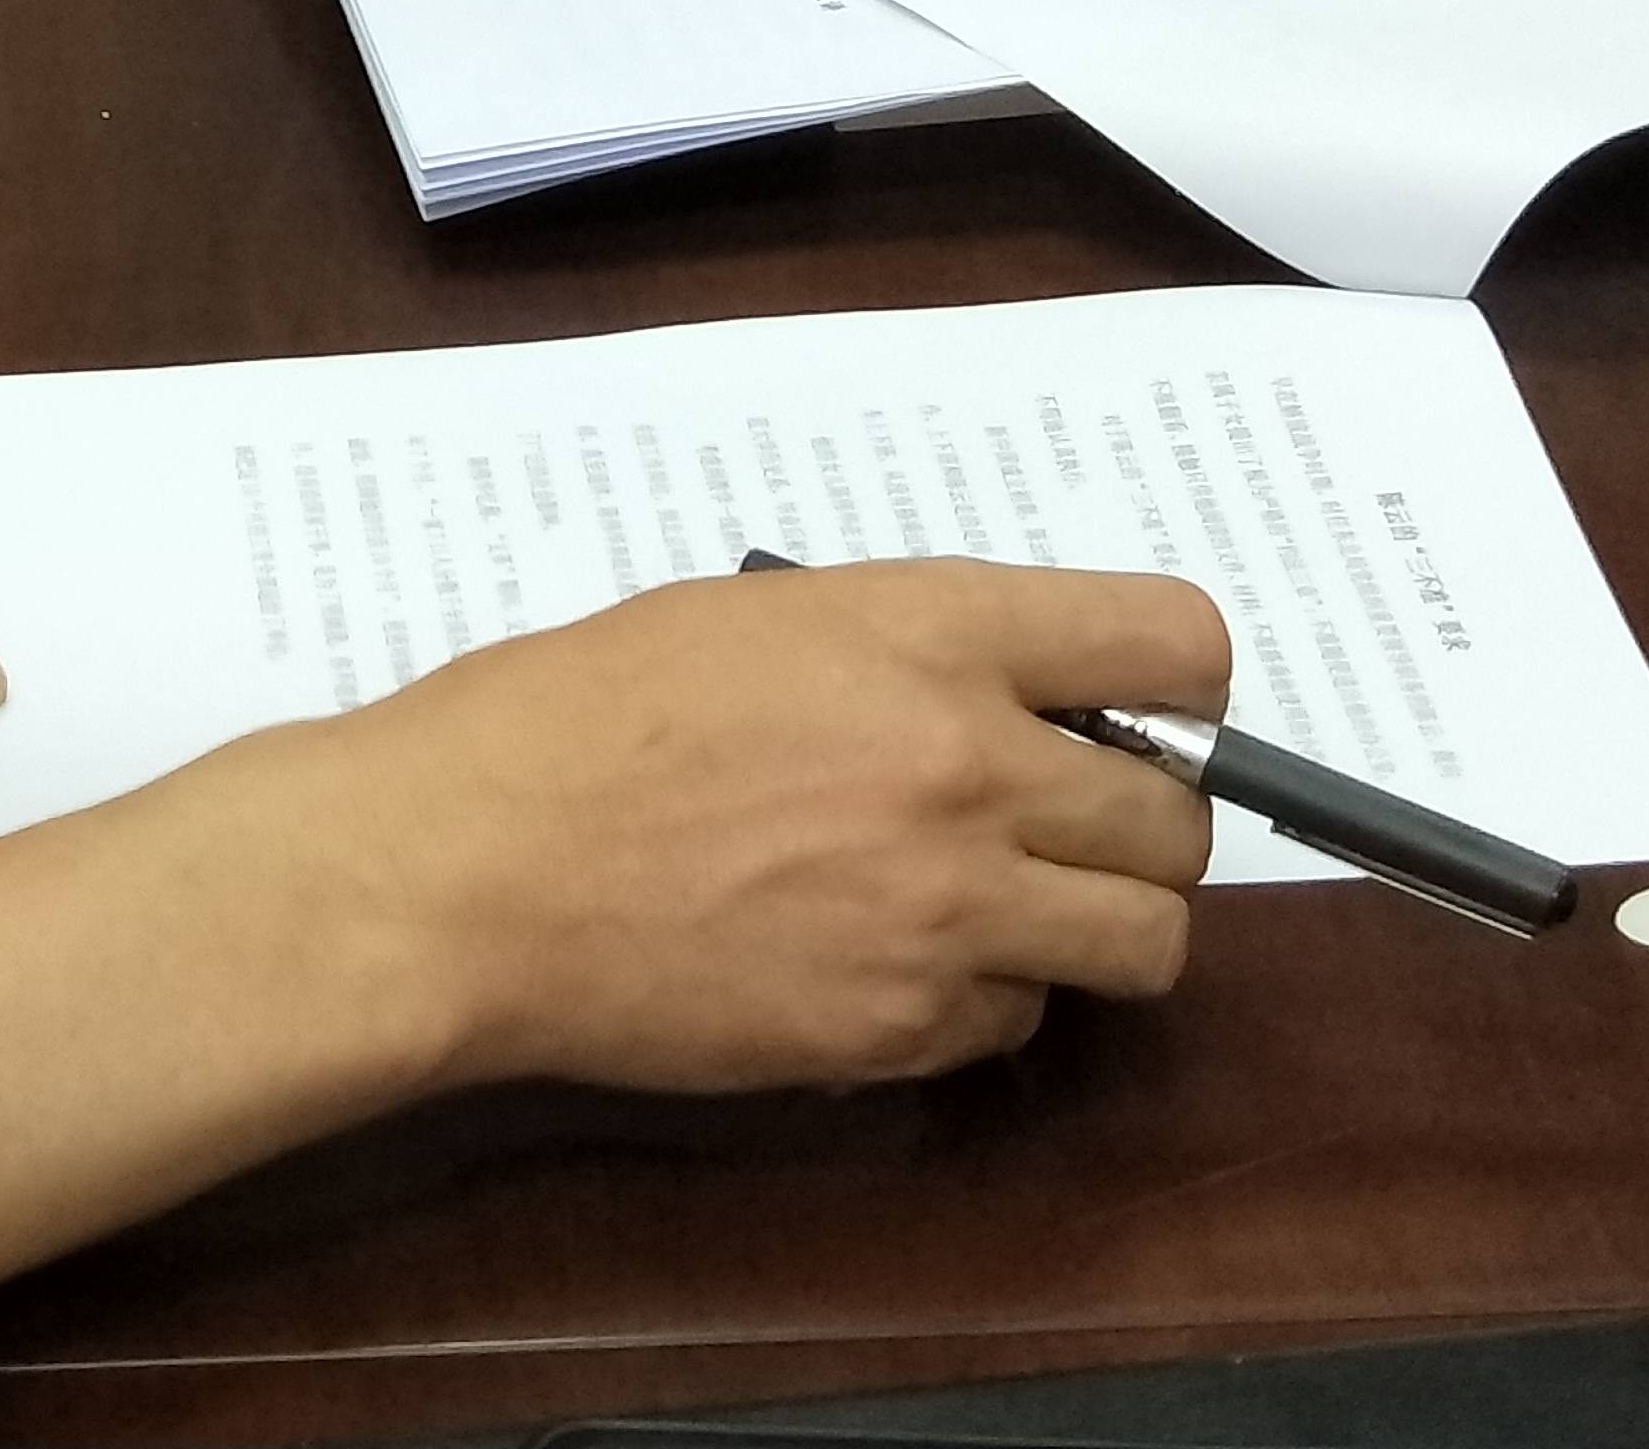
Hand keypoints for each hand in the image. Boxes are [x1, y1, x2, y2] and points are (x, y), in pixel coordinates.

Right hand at [297, 556, 1223, 1094]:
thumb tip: (1014, 701)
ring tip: (1000, 907)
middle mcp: (969, 768)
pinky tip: (887, 962)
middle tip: (1053, 824)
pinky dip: (982, 1000)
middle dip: (1134, 823)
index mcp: (928, 633)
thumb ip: (906, 650)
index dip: (1180, 686)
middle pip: (1181, 821)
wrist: (468, 870)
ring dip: (1092, 923)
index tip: (1137, 713)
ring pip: (1145, 941)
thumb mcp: (755, 621)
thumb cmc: (574, 716)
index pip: (1175, 642)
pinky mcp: (902, 1027)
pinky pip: (1020, 1021)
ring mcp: (947, 912)